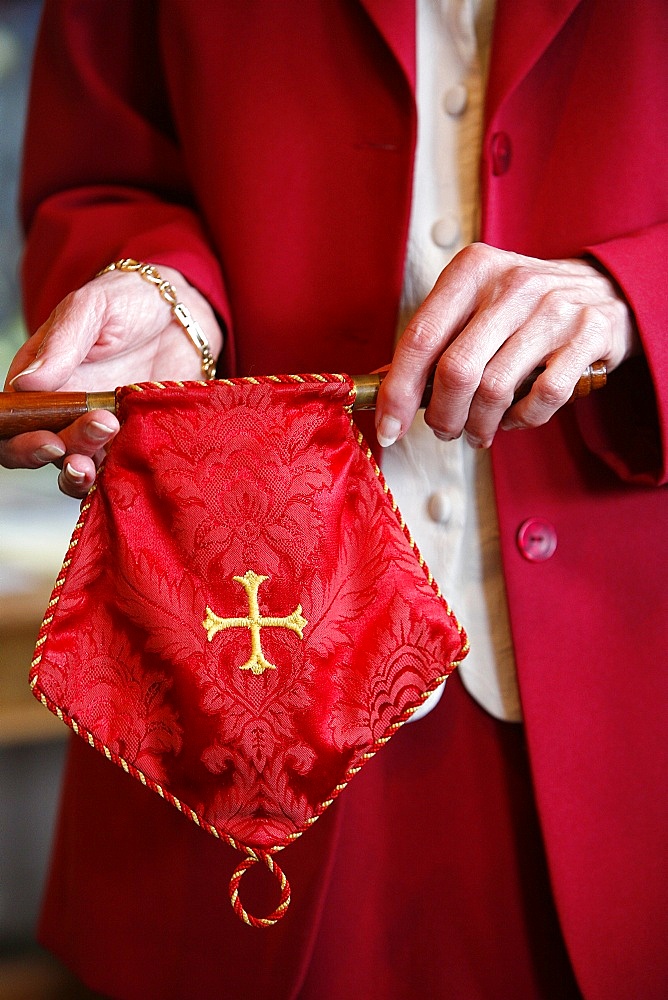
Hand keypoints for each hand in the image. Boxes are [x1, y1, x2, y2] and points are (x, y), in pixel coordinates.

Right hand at [1, 265, 221, 496]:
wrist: (183, 316)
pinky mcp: (130, 441)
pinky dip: (117, 476)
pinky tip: (131, 463)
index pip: (10, 422)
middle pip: (42, 452)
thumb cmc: (129, 303)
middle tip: (101, 426)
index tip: (49, 441)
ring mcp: (96, 430)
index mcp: (39, 380)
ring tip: (114, 434)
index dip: (19, 441)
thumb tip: (25, 384)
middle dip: (62, 453)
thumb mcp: (91, 309)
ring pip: (77, 468)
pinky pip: (115, 471)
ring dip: (88, 469)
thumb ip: (61, 344)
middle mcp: (62, 412)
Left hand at [376, 243, 638, 447]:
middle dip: (442, 417)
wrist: (606, 289)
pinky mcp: (589, 334)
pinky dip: (523, 419)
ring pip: (496, 389)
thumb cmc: (524, 308)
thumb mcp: (476, 305)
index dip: (398, 392)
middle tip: (445, 431)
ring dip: (479, 425)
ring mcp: (553, 308)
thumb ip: (434, 339)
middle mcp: (511, 283)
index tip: (388, 430)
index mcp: (472, 270)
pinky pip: (544, 396)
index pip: (420, 338)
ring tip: (477, 432)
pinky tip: (516, 418)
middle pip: (456, 371)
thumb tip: (381, 382)